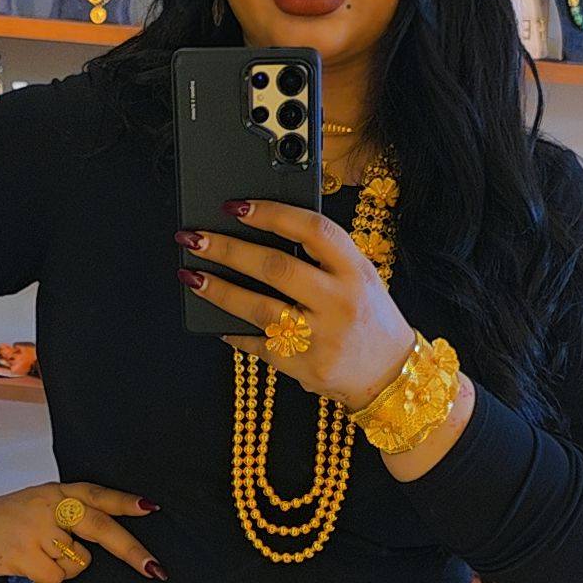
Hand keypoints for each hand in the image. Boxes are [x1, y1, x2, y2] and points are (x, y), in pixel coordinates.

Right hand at [0, 483, 165, 582]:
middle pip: (101, 527)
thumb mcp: (36, 506)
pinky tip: (26, 567)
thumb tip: (101, 545)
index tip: (152, 509)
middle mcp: (50, 506)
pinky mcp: (23, 553)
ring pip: (77, 561)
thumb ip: (67, 517)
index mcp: (56, 492)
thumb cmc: (1, 522)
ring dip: (65, 568)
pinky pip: (56, 577)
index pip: (97, 494)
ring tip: (36, 557)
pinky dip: (46, 580)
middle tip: (155, 570)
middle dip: (131, 551)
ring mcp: (37, 529)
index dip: (125, 502)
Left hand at [174, 199, 415, 411]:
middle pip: (275, 268)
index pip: (312, 230)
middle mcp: (339, 302)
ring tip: (192, 276)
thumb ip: (323, 257)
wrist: (390, 375)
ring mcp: (321, 337)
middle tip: (194, 238)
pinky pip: (259, 346)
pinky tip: (215, 319)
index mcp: (355, 271)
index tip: (235, 206)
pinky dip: (234, 331)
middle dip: (227, 250)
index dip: (271, 213)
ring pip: (260, 308)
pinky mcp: (304, 367)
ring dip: (219, 291)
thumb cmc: (370, 319)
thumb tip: (262, 234)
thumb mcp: (361, 278)